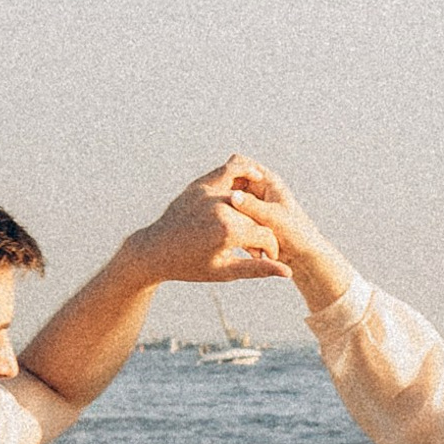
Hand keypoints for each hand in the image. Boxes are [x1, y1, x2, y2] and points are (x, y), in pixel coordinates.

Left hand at [130, 156, 286, 288]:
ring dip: (256, 189)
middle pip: (255, 213)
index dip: (270, 248)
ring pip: (244, 183)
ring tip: (263, 198)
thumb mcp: (226, 271)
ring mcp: (208, 192)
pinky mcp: (199, 185)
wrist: (156, 250)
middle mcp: (219, 207)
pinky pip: (224, 171)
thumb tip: (287, 273)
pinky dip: (239, 172)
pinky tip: (249, 179)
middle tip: (262, 241)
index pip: (263, 235)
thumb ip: (258, 269)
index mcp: (226, 231)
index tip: (270, 256)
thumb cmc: (191, 266)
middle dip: (262, 228)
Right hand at [222, 162, 352, 312]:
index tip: (220, 191)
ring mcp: (255, 205)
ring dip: (228, 214)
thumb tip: (232, 196)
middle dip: (225, 197)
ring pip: (232, 203)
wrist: (304, 256)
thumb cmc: (295, 235)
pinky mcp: (252, 220)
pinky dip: (233, 226)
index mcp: (268, 181)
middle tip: (217, 211)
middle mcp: (260, 189)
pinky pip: (235, 218)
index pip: (240, 163)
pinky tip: (232, 238)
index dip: (227, 174)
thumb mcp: (271, 218)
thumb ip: (252, 206)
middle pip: (233, 183)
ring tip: (228, 227)